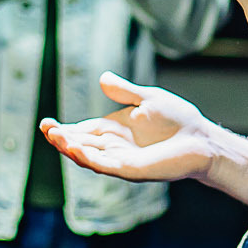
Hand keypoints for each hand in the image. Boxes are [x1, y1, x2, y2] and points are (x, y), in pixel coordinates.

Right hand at [41, 71, 215, 182]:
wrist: (202, 138)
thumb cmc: (179, 120)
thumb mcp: (147, 99)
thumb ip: (124, 92)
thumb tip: (102, 78)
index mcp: (115, 131)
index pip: (83, 131)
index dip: (64, 129)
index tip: (46, 123)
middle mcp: (115, 147)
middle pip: (81, 145)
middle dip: (61, 139)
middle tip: (46, 129)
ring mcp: (122, 160)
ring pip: (89, 157)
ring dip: (70, 148)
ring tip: (55, 137)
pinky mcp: (133, 169)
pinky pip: (106, 165)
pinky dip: (90, 158)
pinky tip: (77, 148)